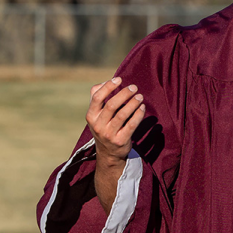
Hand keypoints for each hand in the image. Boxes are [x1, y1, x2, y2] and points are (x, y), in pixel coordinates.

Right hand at [86, 77, 145, 211]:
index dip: (108, 87)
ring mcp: (109, 134)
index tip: (119, 79)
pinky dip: (138, 114)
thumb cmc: (104, 126)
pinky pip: (132, 125)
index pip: (97, 97)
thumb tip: (104, 82)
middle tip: (134, 87)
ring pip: (122, 115)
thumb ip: (97, 97)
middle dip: (124, 94)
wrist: (108, 153)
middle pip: (111, 105)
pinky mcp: (121, 141)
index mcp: (91, 116)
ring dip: (132, 103)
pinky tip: (142, 107)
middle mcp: (98, 125)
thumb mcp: (97, 114)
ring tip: (140, 96)